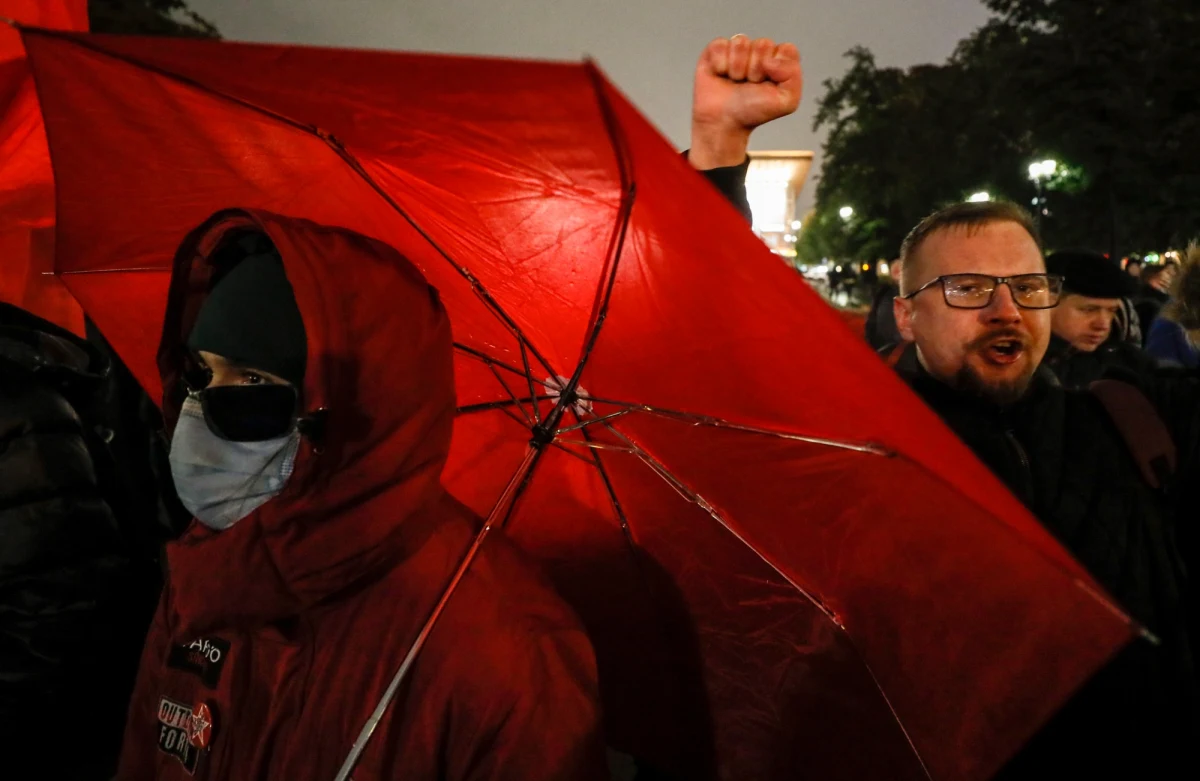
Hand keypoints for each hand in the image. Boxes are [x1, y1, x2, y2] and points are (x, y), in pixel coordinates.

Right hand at [689, 35, 801, 169]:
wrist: (724, 122)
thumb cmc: (753, 112)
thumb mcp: (787, 101)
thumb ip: (793, 74)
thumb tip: (770, 59)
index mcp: (779, 62)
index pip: (786, 49)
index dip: (778, 67)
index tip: (769, 84)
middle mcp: (759, 53)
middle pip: (763, 44)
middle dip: (756, 69)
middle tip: (750, 86)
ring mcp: (737, 50)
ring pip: (741, 42)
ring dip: (737, 67)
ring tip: (735, 81)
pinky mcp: (716, 50)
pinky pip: (720, 44)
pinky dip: (720, 64)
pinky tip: (720, 75)